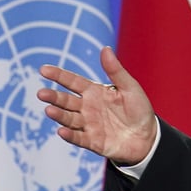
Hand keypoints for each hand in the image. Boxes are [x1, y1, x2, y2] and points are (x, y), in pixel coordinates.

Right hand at [37, 46, 156, 164]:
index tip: (43, 70)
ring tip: (49, 110)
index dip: (59, 75)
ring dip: (59, 115)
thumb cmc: (139, 110)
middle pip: (66, 101)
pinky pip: (79, 138)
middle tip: (41, 93)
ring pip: (69, 119)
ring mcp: (89, 125)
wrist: (149, 137)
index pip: (73, 82)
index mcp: (94, 92)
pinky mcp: (93, 141)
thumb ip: (115, 70)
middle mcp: (87, 108)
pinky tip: (61, 131)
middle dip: (54, 97)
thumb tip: (105, 49)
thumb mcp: (130, 87)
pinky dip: (70, 135)